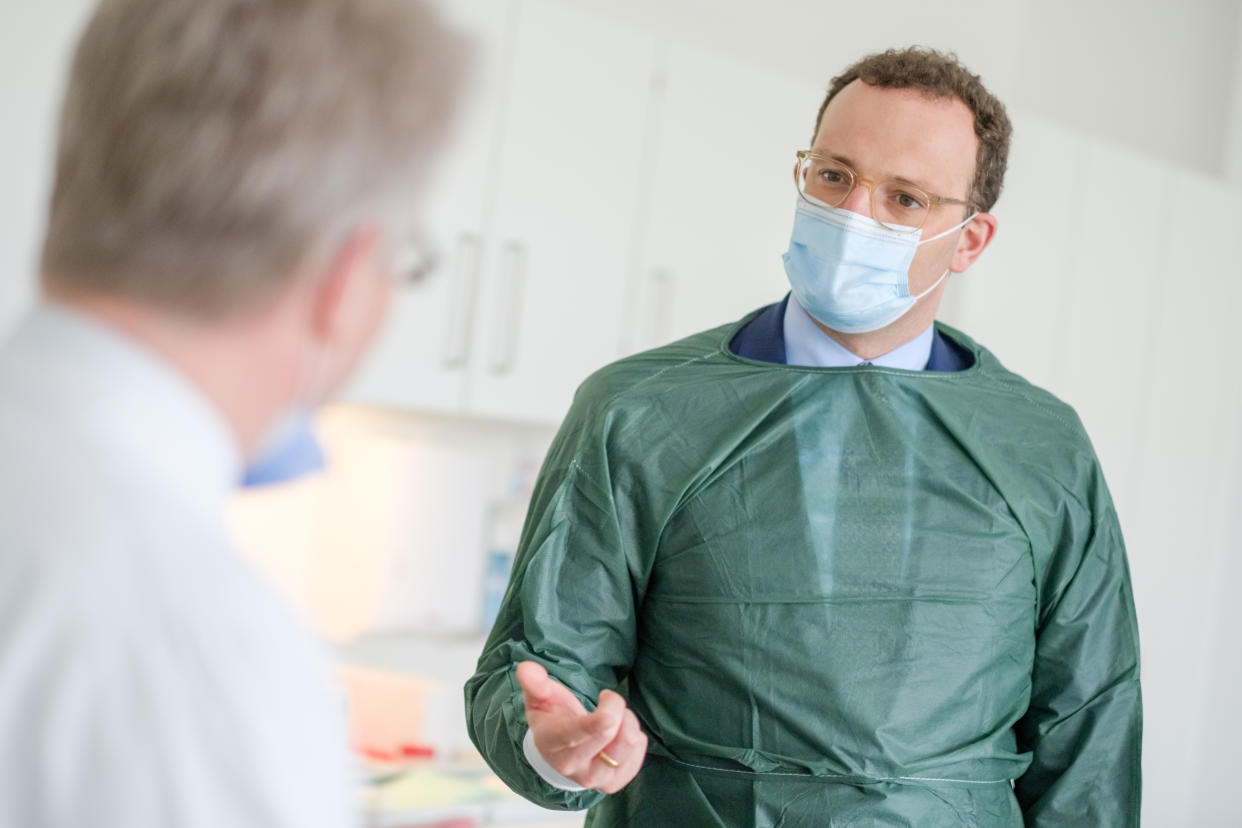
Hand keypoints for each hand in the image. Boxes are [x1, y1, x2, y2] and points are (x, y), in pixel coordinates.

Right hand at [516, 660, 646, 792]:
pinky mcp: (616, 782)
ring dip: (627, 719)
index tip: (608, 716)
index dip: (593, 726)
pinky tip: (618, 734)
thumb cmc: (552, 718)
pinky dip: (635, 734)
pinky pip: (639, 749)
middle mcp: (574, 767)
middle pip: (608, 734)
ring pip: (628, 742)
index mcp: (552, 743)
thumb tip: (525, 667)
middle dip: (614, 705)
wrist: (560, 754)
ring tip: (613, 716)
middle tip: (606, 698)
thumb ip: (535, 683)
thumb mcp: (539, 699)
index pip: (574, 735)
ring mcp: (596, 779)